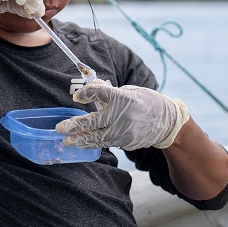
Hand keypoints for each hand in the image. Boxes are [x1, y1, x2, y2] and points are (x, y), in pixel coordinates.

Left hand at [55, 81, 189, 150]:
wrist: (167, 122)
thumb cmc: (147, 101)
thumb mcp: (130, 90)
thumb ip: (108, 90)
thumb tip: (91, 84)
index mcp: (123, 97)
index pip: (101, 93)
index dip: (87, 93)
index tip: (76, 97)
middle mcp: (122, 115)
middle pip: (94, 121)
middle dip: (75, 125)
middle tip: (60, 128)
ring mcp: (124, 131)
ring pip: (97, 137)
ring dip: (80, 139)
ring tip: (65, 141)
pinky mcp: (125, 142)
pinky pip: (105, 143)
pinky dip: (91, 143)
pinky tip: (80, 144)